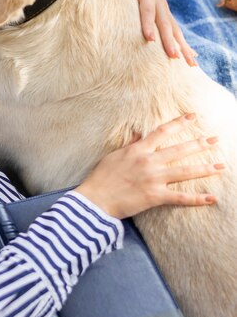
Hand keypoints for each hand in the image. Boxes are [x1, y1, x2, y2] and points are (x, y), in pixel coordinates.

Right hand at [74, 114, 223, 218]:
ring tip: (221, 166)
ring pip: (185, 171)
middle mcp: (149, 162)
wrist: (95, 199)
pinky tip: (211, 198)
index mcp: (138, 150)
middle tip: (215, 140)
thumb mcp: (114, 156)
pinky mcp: (155, 196)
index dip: (179, 123)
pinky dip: (197, 199)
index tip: (193, 117)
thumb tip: (140, 132)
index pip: (162, 132)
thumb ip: (130, 144)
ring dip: (205, 169)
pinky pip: (180, 197)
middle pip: (179, 150)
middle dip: (199, 144)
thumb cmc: (102, 177)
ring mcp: (153, 179)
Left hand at [108, 0, 197, 65]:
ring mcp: (163, 8)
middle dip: (170, 41)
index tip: (149, 39)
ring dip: (182, 46)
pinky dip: (183, 44)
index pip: (147, 10)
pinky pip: (175, 30)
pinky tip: (191, 58)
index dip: (148, 24)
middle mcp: (158, 1)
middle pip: (165, 23)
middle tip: (173, 58)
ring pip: (174, 29)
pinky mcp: (164, 14)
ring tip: (190, 63)